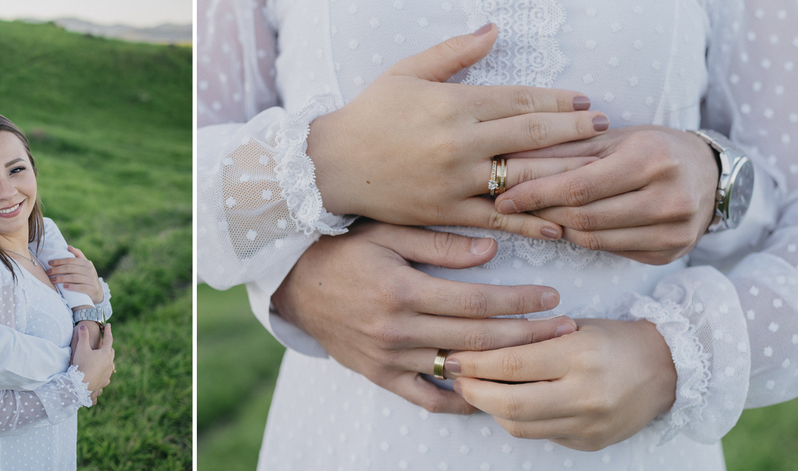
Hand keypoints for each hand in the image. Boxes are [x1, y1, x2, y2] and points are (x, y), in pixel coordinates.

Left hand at [48, 245, 102, 303]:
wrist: (98, 291)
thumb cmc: (87, 277)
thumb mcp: (84, 265)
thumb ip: (78, 255)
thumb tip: (69, 246)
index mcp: (87, 263)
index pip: (71, 260)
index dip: (59, 261)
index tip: (49, 263)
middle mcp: (90, 270)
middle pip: (70, 268)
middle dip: (57, 270)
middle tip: (48, 272)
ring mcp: (91, 280)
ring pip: (74, 277)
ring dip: (61, 278)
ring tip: (52, 280)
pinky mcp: (92, 289)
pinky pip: (81, 287)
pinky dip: (72, 287)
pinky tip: (64, 287)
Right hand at [70, 323, 114, 404]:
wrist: (79, 385)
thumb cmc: (81, 365)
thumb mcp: (81, 348)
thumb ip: (83, 336)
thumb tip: (83, 325)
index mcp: (105, 353)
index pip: (108, 339)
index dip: (108, 331)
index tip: (108, 325)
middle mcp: (109, 363)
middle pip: (111, 351)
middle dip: (108, 345)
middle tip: (105, 341)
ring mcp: (108, 373)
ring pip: (110, 363)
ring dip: (107, 358)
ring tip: (104, 356)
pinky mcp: (104, 381)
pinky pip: (107, 374)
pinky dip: (105, 370)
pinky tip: (103, 371)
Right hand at [271, 220, 576, 413]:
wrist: (294, 284)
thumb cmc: (342, 250)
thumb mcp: (386, 232)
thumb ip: (438, 242)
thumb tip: (490, 251)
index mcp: (401, 289)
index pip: (475, 301)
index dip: (518, 301)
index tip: (552, 297)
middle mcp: (396, 328)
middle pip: (476, 339)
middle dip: (528, 335)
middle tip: (565, 330)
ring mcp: (388, 357)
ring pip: (458, 368)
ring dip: (504, 366)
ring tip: (542, 359)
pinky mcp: (380, 375)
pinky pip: (426, 397)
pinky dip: (459, 399)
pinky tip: (490, 393)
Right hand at [307, 24, 606, 240]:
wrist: (328, 166)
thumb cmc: (366, 116)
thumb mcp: (405, 73)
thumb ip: (453, 53)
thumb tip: (493, 30)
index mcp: (452, 104)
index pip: (519, 100)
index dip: (557, 101)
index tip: (585, 102)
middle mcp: (459, 142)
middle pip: (530, 136)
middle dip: (573, 132)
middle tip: (605, 129)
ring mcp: (454, 180)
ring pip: (521, 176)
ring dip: (563, 173)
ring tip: (596, 171)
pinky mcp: (445, 212)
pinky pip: (496, 218)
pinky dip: (529, 222)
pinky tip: (559, 226)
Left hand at [449, 318, 676, 450]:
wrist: (668, 369)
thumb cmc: (615, 340)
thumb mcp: (574, 327)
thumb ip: (530, 339)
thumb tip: (477, 349)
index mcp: (580, 355)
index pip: (511, 363)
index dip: (474, 363)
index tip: (452, 357)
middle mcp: (585, 394)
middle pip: (509, 403)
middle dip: (473, 391)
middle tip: (456, 377)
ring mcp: (588, 423)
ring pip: (519, 425)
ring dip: (490, 408)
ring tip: (477, 389)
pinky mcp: (589, 443)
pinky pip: (539, 434)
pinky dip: (518, 419)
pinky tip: (509, 402)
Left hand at [495, 125, 719, 263]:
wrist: (710, 173)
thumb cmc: (652, 148)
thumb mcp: (613, 137)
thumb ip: (564, 148)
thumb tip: (510, 158)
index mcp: (651, 159)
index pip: (579, 186)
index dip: (535, 194)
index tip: (503, 196)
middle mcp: (669, 197)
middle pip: (584, 217)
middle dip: (541, 212)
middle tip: (512, 207)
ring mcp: (673, 230)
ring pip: (595, 239)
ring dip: (558, 228)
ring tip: (537, 215)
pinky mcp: (670, 252)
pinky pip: (612, 251)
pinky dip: (584, 240)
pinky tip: (570, 227)